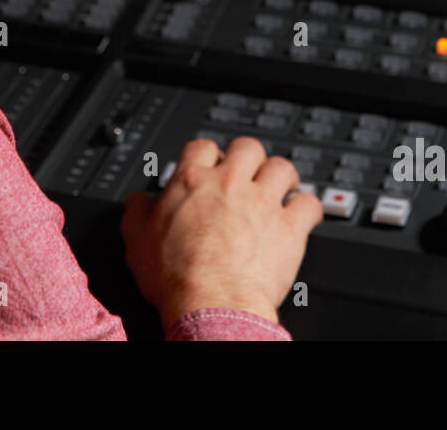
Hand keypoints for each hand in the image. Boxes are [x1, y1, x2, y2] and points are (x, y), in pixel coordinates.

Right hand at [120, 136, 322, 330]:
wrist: (210, 300)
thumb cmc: (175, 276)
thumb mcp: (137, 241)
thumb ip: (137, 214)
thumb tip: (137, 201)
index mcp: (192, 183)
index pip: (202, 147)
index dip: (208, 154)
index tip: (211, 165)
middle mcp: (230, 185)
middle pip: (247, 147)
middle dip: (249, 157)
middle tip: (247, 173)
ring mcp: (262, 203)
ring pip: (282, 167)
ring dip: (282, 176)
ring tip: (279, 188)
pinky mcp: (289, 227)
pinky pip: (309, 204)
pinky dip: (308, 208)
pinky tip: (303, 215)